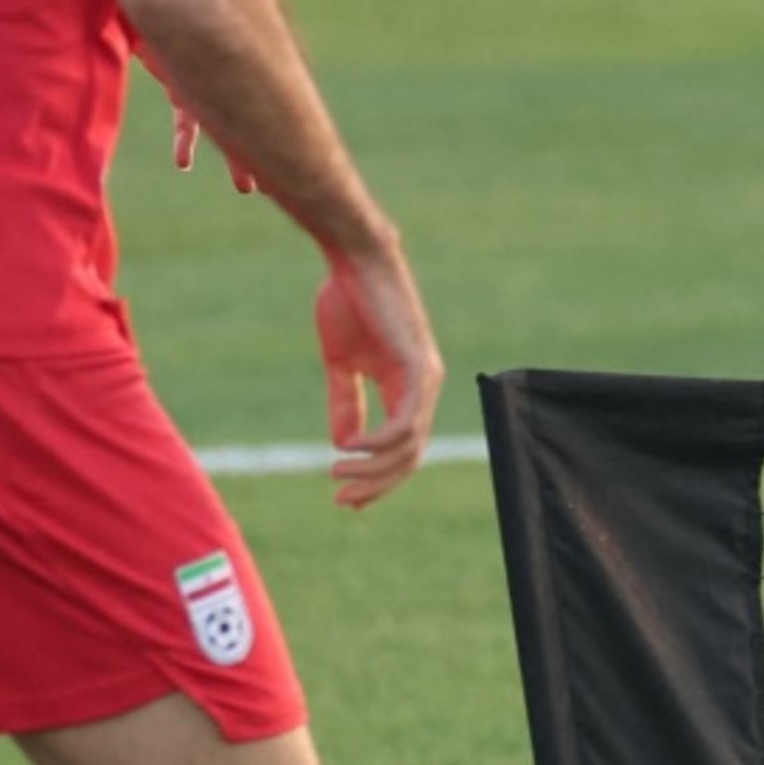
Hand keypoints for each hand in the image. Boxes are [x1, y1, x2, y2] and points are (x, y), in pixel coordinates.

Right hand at [313, 244, 443, 511]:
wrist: (356, 263)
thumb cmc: (349, 304)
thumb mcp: (342, 363)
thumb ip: (346, 401)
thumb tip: (343, 443)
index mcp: (408, 389)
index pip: (404, 449)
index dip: (378, 478)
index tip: (345, 498)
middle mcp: (425, 388)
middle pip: (410, 457)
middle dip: (376, 485)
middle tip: (341, 501)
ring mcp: (426, 378)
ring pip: (410, 445)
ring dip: (373, 469)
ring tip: (337, 475)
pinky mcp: (417, 366)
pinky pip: (406, 419)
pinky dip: (380, 441)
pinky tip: (352, 448)